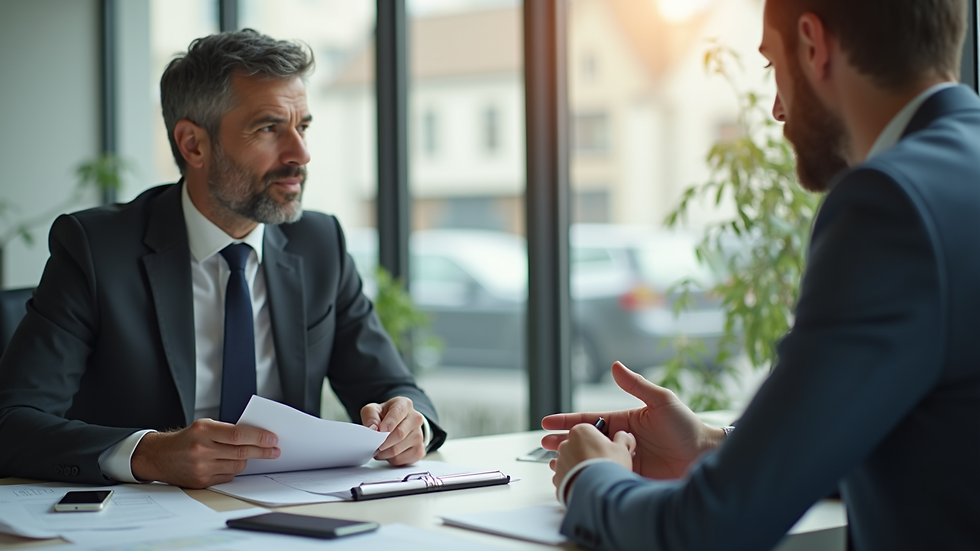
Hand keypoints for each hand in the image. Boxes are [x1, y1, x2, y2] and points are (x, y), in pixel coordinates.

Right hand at [131, 419, 279, 487]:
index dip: (259, 437)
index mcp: (203, 430)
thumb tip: (256, 437)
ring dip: (247, 460)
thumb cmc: (186, 439)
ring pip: (237, 466)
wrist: (159, 456)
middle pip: (241, 452)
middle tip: (275, 450)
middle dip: (262, 451)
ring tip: (250, 454)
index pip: (238, 434)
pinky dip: (232, 470)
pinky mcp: (201, 482)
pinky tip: (229, 464)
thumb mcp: (203, 426)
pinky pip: (227, 477)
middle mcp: (201, 449)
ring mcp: (201, 467)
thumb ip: (227, 431)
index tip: (272, 439)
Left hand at [361, 397, 425, 465]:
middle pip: (399, 434)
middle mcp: (416, 419)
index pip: (398, 414)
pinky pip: (400, 460)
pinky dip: (390, 459)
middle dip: (382, 442)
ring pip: (397, 450)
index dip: (388, 424)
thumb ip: (370, 417)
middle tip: (373, 444)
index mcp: (405, 405)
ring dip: (383, 452)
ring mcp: (419, 435)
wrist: (398, 424)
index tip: (379, 431)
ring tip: (378, 448)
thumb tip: (372, 429)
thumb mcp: (373, 410)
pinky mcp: (419, 451)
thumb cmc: (385, 416)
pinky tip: (388, 452)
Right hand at [541, 362, 724, 478]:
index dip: (567, 421)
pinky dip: (590, 477)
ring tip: (554, 464)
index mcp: (624, 422)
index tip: (546, 423)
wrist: (704, 454)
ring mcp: (625, 460)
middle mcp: (621, 441)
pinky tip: (578, 478)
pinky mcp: (631, 477)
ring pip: (592, 460)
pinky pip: (606, 476)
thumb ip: (637, 385)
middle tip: (543, 445)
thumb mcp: (661, 400)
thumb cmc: (686, 425)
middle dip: (563, 442)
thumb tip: (615, 365)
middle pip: (585, 441)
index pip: (589, 420)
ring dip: (573, 461)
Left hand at [551, 424, 635, 494]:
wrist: (597, 490)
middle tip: (599, 461)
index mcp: (582, 430)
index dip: (599, 439)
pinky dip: (572, 479)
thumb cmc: (609, 466)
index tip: (606, 447)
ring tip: (591, 474)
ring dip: (576, 464)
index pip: (588, 431)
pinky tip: (583, 484)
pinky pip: (564, 476)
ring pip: (568, 460)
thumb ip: (623, 439)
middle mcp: (567, 443)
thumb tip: (625, 437)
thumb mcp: (623, 449)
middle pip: (576, 444)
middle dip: (585, 451)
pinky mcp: (558, 478)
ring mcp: (561, 461)